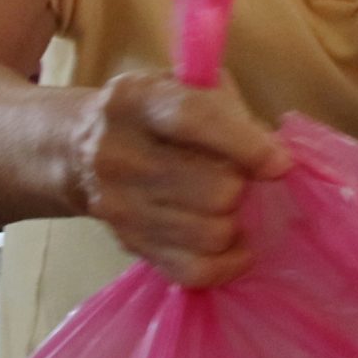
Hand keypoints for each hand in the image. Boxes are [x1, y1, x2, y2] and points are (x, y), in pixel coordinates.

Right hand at [64, 73, 291, 285]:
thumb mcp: (186, 87)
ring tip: (231, 206)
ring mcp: (117, 205)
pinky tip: (236, 245)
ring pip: (209, 234)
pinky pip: (193, 270)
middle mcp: (118, 154)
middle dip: (242, 186)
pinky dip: (226, 264)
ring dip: (235, 222)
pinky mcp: (127, 243)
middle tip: (242, 179)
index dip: (247, 145)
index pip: (195, 120)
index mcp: (135, 100)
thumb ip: (231, 111)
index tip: (280, 164)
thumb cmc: (154, 114)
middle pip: (212, 189)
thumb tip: (276, 157)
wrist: (77, 150)